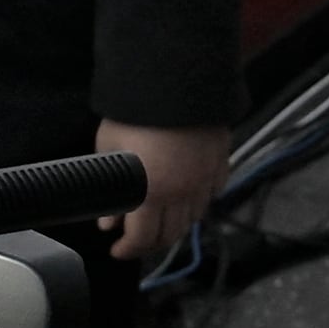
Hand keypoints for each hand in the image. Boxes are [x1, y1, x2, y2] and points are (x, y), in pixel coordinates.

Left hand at [106, 121, 226, 262]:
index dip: (128, 250)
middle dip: (151, 243)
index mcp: (150, 193)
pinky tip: (186, 195)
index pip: (142, 239)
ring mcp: (205, 178)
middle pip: (171, 235)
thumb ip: (109, 192)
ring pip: (193, 218)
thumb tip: (109, 220)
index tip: (118, 250)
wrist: (173, 77)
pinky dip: (198, 201)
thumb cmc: (134, 112)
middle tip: (136, 239)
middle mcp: (182, 193)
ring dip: (175, 224)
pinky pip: (212, 194)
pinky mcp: (220, 162)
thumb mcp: (108, 151)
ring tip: (159, 217)